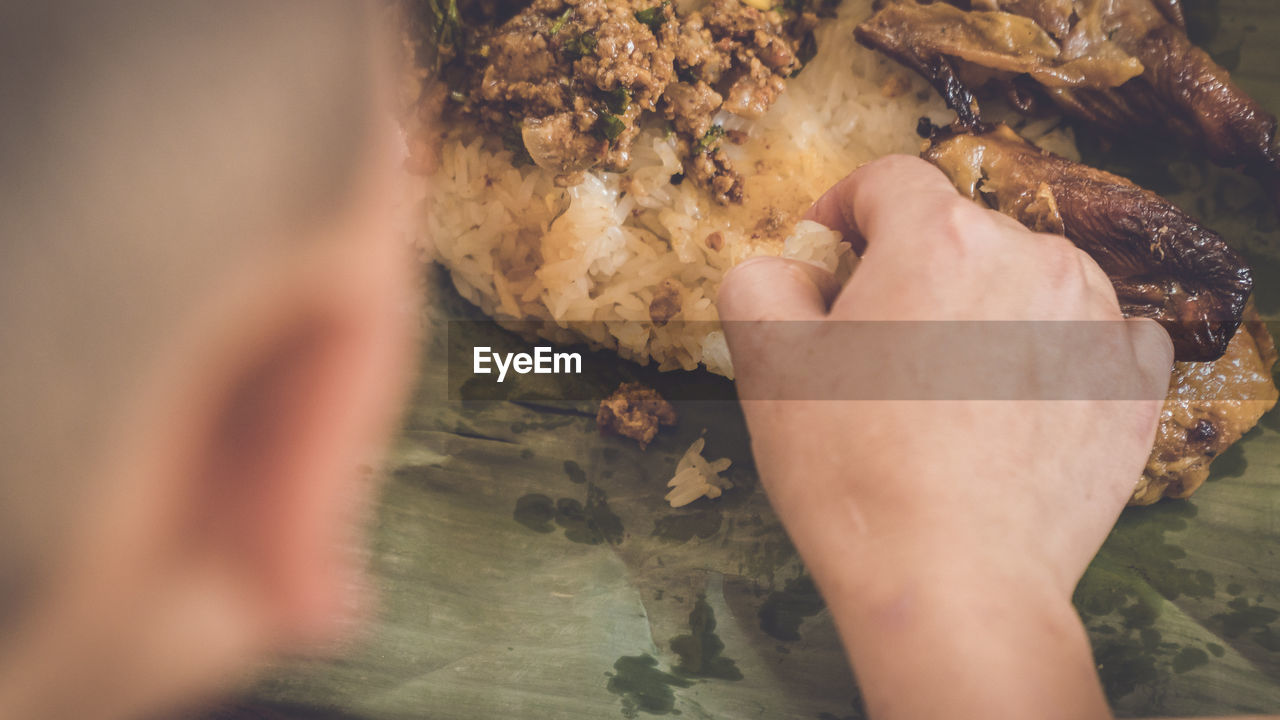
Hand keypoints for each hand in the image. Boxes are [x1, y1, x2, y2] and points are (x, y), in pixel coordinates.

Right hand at [717, 156, 1172, 719]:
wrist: (952, 584)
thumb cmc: (851, 471)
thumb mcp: (767, 364)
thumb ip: (760, 279)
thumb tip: (790, 266)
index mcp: (940, 238)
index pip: (888, 180)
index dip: (843, 211)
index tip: (826, 259)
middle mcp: (1033, 257)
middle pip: (957, 233)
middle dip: (909, 272)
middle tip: (874, 348)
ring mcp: (1096, 320)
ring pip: (1025, 280)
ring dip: (982, 309)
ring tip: (946, 387)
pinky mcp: (1133, 384)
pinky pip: (1089, 335)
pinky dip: (1050, 352)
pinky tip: (1013, 406)